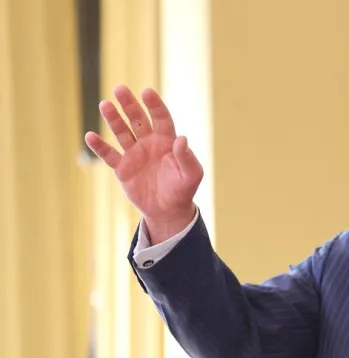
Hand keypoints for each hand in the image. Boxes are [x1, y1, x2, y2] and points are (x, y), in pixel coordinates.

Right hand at [84, 85, 202, 241]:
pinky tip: (90, 136)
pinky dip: (99, 146)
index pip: (161, 118)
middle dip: (129, 105)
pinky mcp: (122, 168)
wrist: (168, 210)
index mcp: (167, 141)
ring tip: (105, 105)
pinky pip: (109, 155)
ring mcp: (134, 154)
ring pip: (122, 132)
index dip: (154, 106)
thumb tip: (182, 139)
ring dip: (113, 119)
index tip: (147, 92)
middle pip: (137, 119)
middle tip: (120, 89)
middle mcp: (149, 143)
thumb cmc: (183, 190)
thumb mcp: (191, 175)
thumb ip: (187, 157)